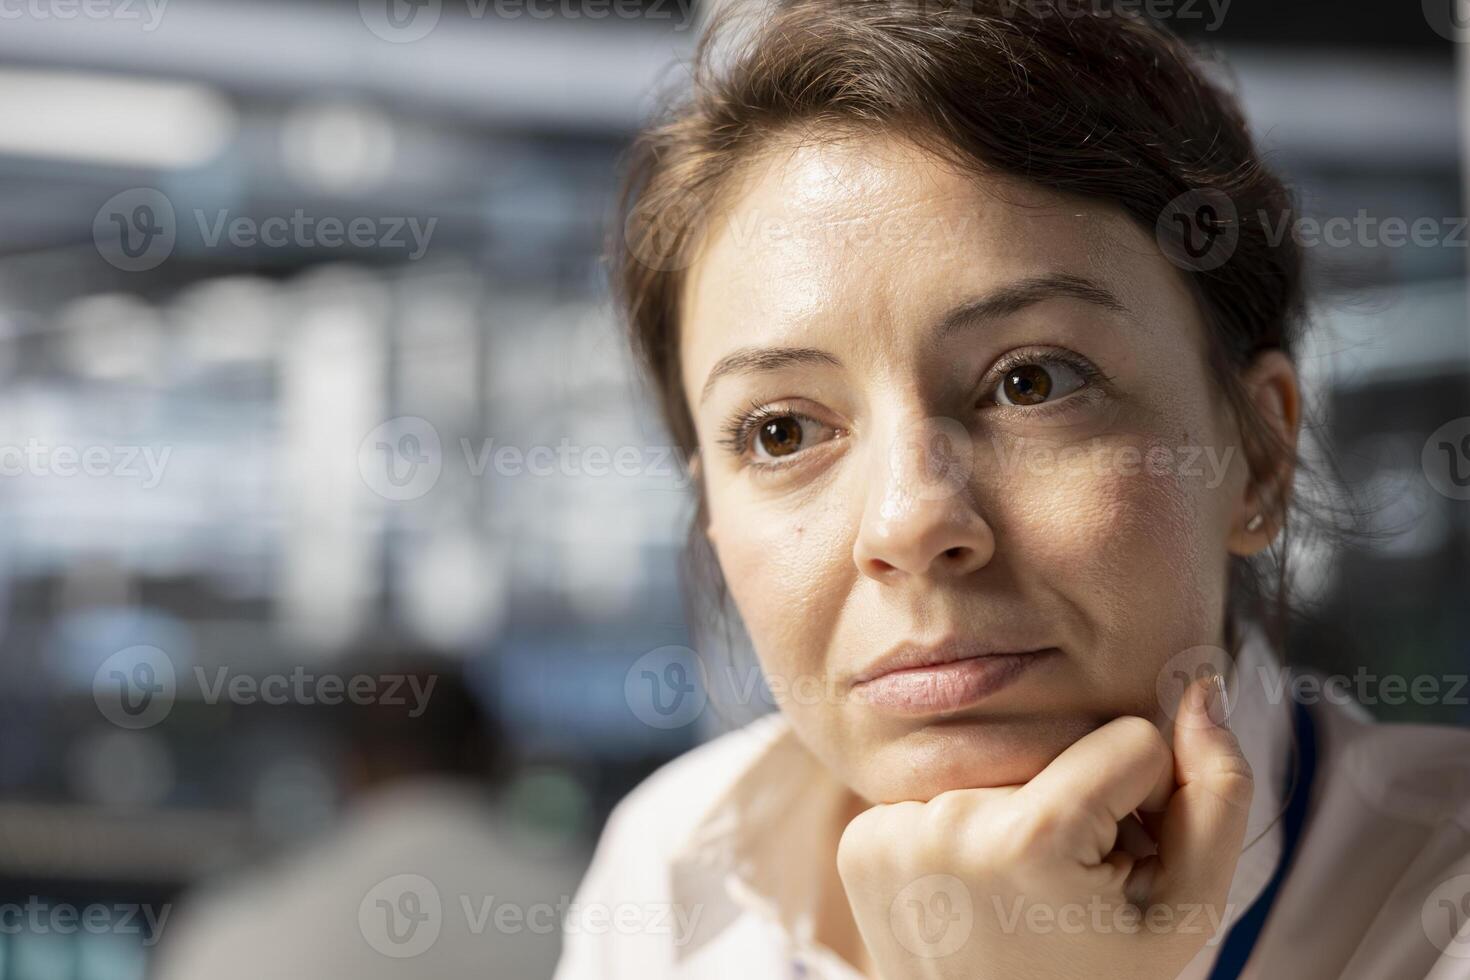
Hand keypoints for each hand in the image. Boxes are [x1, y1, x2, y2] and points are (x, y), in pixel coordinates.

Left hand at [836, 674, 1251, 979]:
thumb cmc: (1098, 979)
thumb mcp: (1185, 910)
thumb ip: (1216, 794)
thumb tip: (1202, 688)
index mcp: (1031, 838)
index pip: (1129, 739)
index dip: (1145, 802)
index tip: (1121, 862)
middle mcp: (949, 821)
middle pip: (1056, 745)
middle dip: (1079, 799)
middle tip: (1067, 882)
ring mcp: (893, 831)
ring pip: (998, 761)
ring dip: (1019, 809)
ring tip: (1019, 887)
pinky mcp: (858, 839)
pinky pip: (942, 789)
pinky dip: (964, 827)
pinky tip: (969, 887)